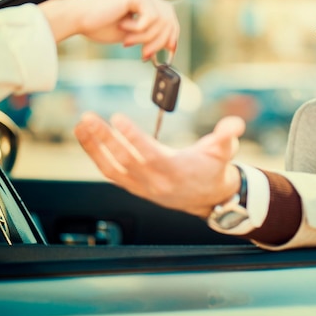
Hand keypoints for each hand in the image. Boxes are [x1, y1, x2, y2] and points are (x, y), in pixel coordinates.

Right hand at [39, 0, 178, 58]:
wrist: (75, 18)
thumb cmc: (97, 25)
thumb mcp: (131, 33)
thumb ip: (149, 35)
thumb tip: (169, 45)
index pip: (168, 15)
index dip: (172, 35)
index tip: (169, 52)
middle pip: (169, 18)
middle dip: (160, 41)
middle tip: (145, 55)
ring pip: (162, 21)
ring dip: (145, 38)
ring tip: (127, 41)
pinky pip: (151, 18)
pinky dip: (139, 29)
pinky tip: (122, 26)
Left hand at [74, 113, 245, 217]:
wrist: (209, 198)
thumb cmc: (214, 169)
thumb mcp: (225, 151)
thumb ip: (227, 136)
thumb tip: (235, 124)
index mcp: (176, 171)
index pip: (150, 154)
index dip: (133, 138)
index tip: (118, 118)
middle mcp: (156, 182)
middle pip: (125, 161)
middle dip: (105, 139)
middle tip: (89, 117)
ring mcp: (142, 187)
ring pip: (112, 168)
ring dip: (94, 147)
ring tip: (81, 124)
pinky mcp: (134, 186)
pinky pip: (110, 172)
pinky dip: (96, 155)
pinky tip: (87, 137)